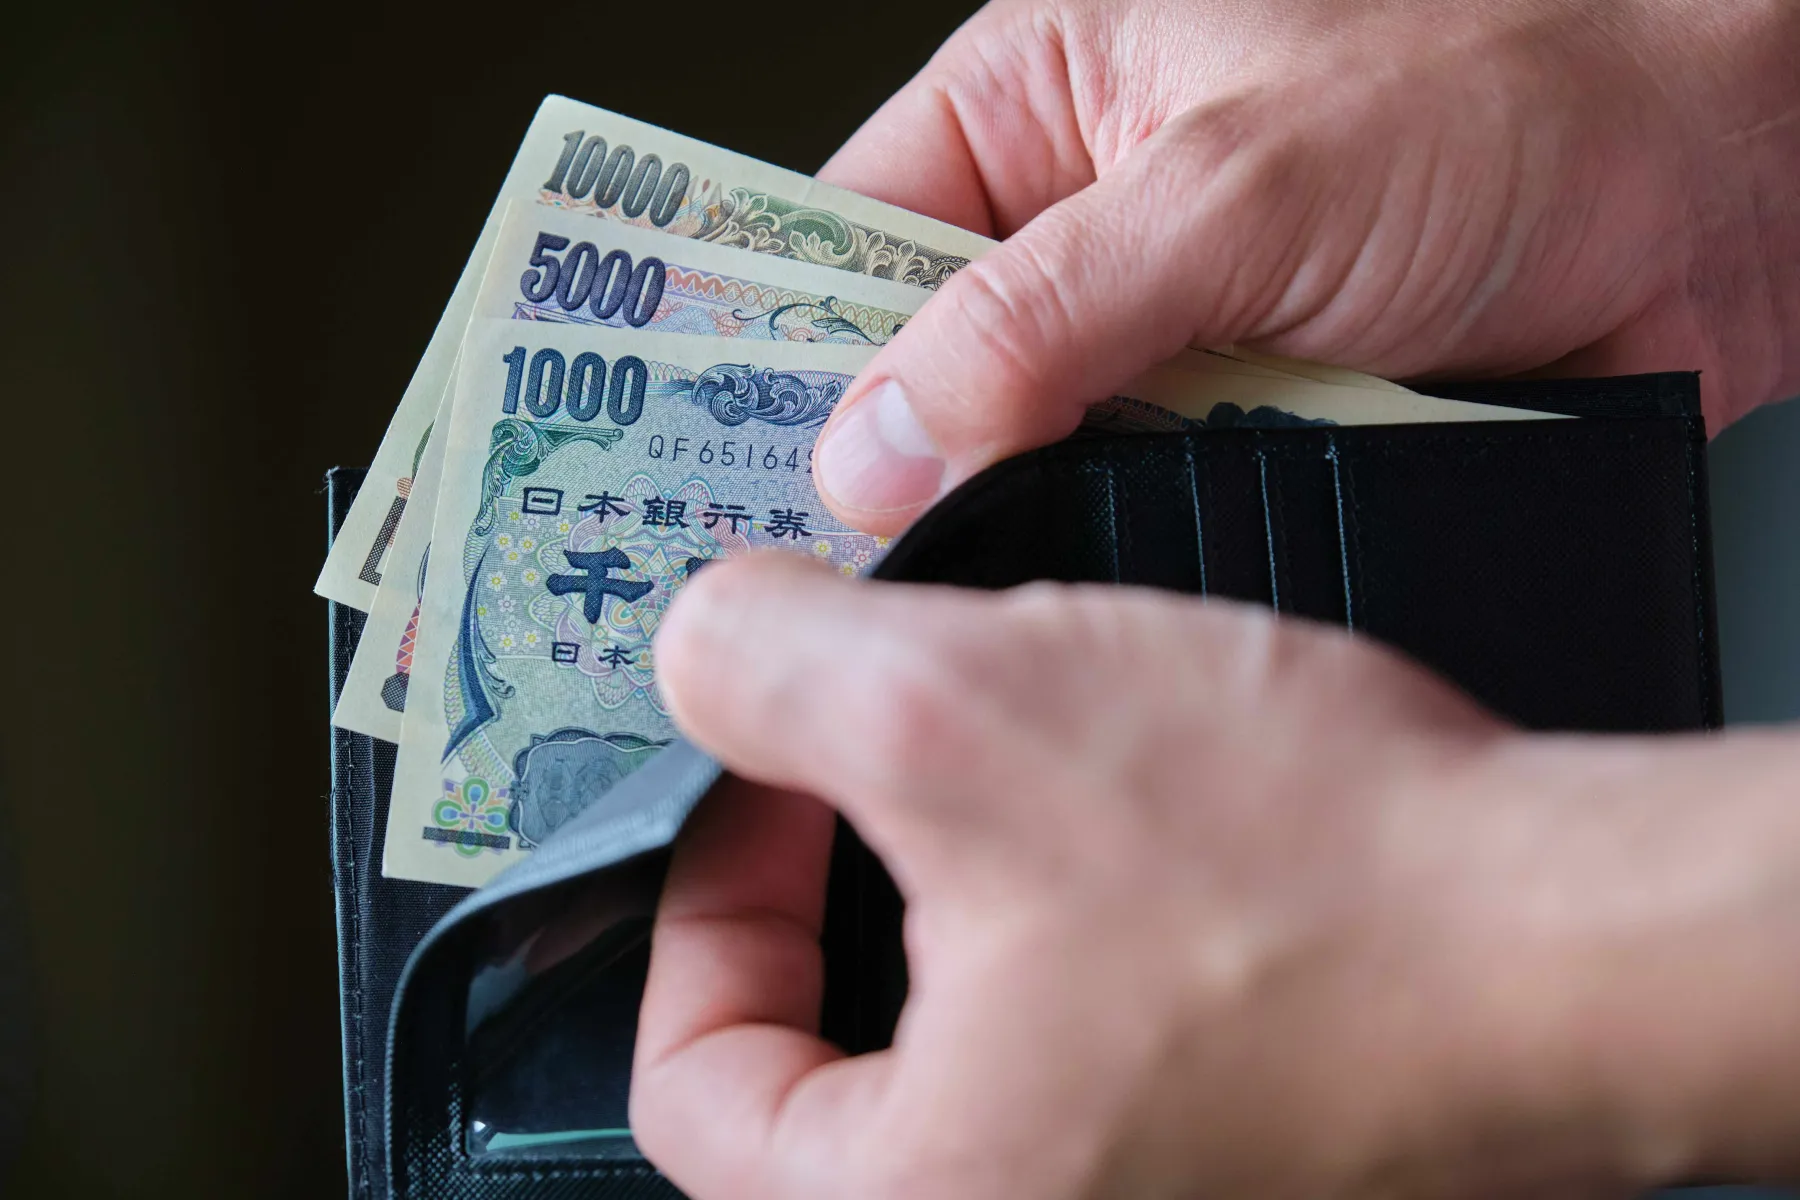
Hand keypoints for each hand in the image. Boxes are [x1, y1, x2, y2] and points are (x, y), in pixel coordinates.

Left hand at [632, 554, 1799, 1198]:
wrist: (1595, 939)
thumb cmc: (1322, 877)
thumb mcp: (960, 708)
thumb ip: (766, 669)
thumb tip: (697, 652)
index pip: (696, 1088)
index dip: (702, 902)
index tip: (766, 789)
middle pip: (830, 1062)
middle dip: (840, 883)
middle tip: (879, 762)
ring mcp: (1144, 1197)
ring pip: (966, 1041)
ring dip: (963, 886)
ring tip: (1021, 765)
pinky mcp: (1233, 1149)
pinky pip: (1090, 1041)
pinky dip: (1073, 919)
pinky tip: (1130, 821)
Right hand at [806, 0, 1799, 533]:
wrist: (1720, 197)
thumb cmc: (1513, 97)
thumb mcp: (1240, 182)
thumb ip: (1043, 314)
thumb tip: (879, 438)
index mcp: (1047, 98)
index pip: (847, 230)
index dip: (772, 344)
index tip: (708, 455)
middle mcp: (1090, 220)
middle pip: (924, 359)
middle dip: (886, 457)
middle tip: (810, 564)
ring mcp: (1165, 336)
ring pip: (1027, 453)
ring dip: (1014, 518)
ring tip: (941, 602)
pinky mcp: (1241, 427)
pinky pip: (1136, 507)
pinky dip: (1119, 555)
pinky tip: (1087, 602)